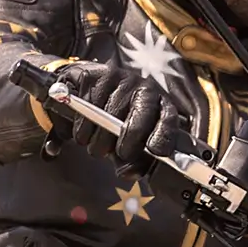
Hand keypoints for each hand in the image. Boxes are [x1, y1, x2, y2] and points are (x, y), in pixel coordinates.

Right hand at [52, 59, 188, 173]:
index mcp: (159, 105)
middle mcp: (142, 87)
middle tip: (113, 153)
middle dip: (124, 145)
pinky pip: (83, 108)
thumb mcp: (129, 143)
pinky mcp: (92, 74)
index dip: (163, 136)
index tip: (155, 151)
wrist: (87, 89)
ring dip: (95, 140)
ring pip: (105, 118)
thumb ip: (132, 162)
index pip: (168, 118)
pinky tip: (82, 127)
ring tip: (94, 141)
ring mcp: (118, 78)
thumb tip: (127, 172)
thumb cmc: (115, 121)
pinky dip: (79, 127)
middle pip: (137, 121)